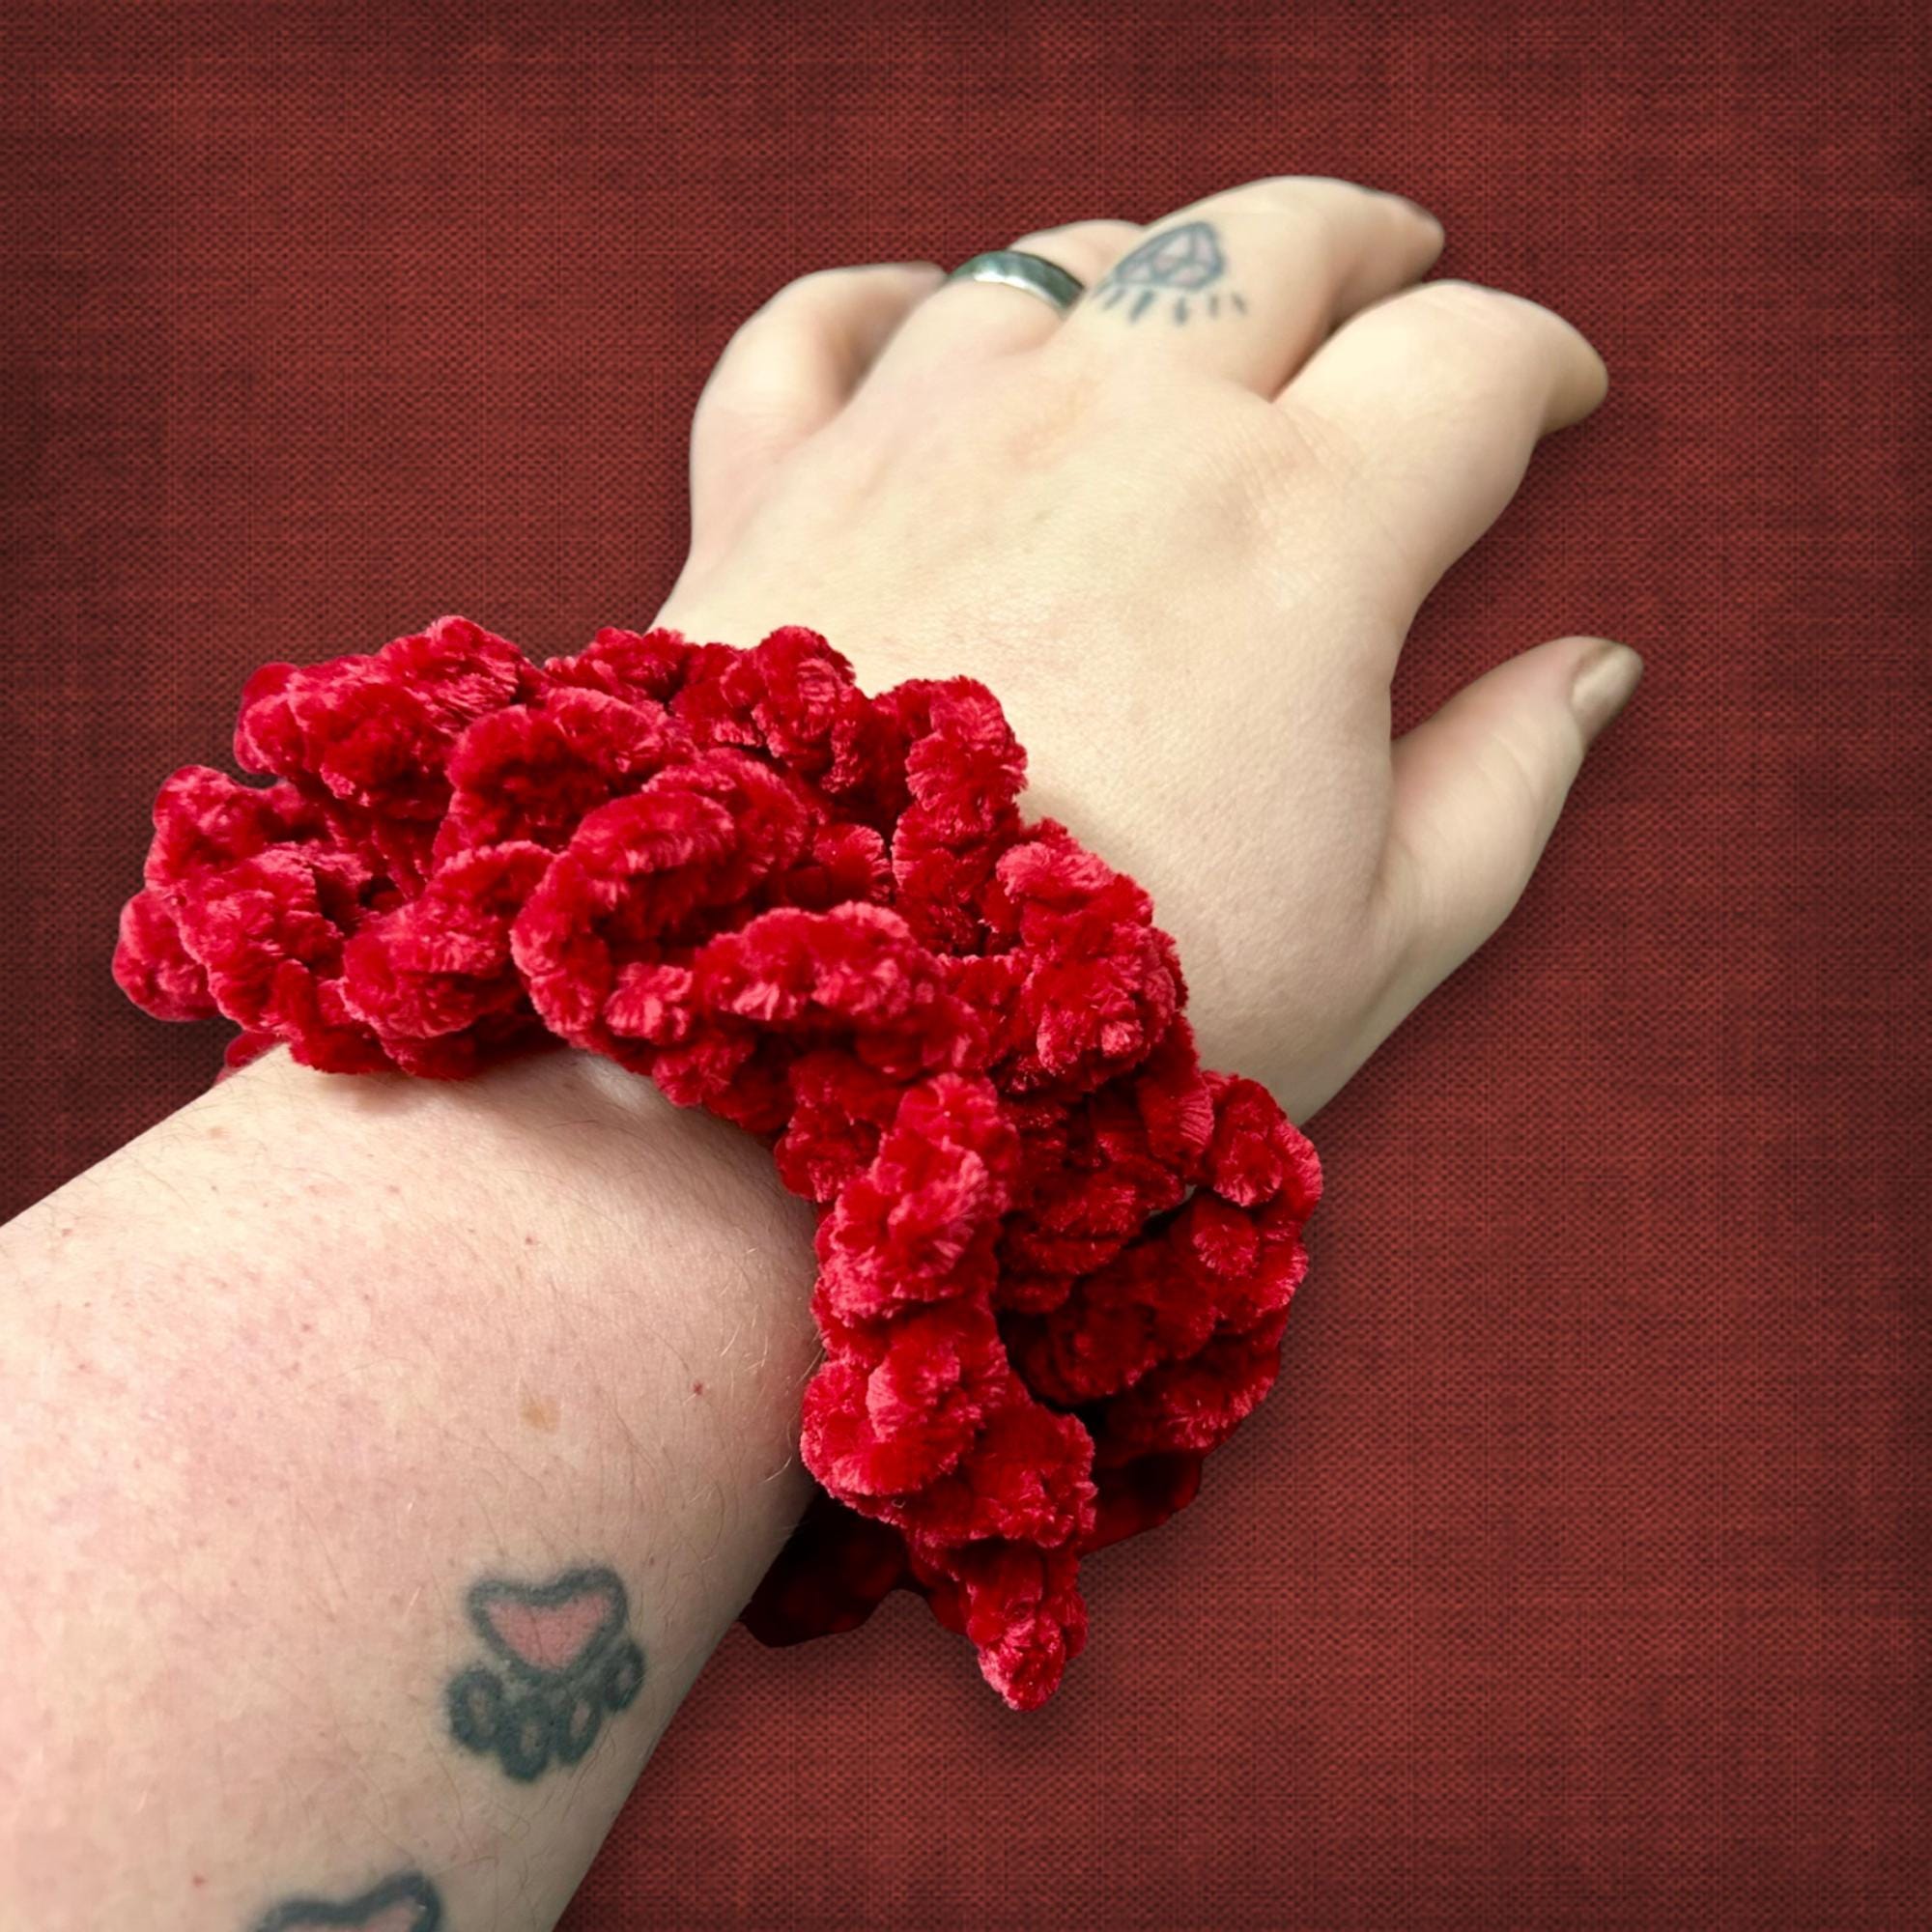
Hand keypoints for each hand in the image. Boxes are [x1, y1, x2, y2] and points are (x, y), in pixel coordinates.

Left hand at [653, 175, 1639, 1121]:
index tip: (1558, 399)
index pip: (1465, 361)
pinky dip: (877, 305)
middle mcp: (1112, 436)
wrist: (833, 1065)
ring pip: (1055, 267)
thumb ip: (1506, 783)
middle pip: (1267, 244)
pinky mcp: (770, 497)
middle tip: (1396, 277)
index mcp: (1296, 532)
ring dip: (1143, 275)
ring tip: (1181, 324)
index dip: (1539, 364)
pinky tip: (924, 320)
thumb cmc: (1121, 1027)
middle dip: (1361, 247)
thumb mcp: (1380, 936)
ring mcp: (925, 443)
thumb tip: (1592, 667)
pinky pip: (816, 332)